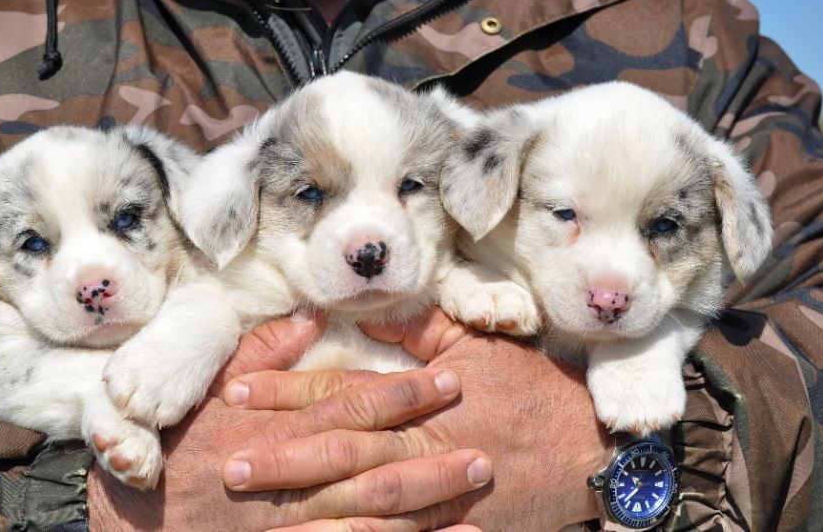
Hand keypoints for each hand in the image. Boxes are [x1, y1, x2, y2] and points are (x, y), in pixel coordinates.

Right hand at [87, 311, 489, 530]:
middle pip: (372, 457)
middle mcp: (290, 474)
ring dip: (426, 499)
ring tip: (474, 485)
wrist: (136, 522)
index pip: (351, 403)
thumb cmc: (176, 450)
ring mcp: (292, 521)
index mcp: (276, 425)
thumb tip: (309, 316)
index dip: (404, 392)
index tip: (449, 379)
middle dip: (429, 446)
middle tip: (480, 435)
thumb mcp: (207, 391)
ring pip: (370, 509)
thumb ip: (261, 354)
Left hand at [223, 308, 612, 528]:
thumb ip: (418, 329)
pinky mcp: (455, 525)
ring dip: (313, 504)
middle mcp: (421, 442)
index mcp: (420, 396)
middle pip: (342, 450)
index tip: (238, 394)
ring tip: (267, 509)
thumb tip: (367, 311)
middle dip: (284, 458)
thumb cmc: (531, 387)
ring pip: (364, 499)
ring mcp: (438, 491)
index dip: (287, 391)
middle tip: (232, 467)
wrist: (590, 444)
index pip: (341, 391)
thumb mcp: (477, 342)